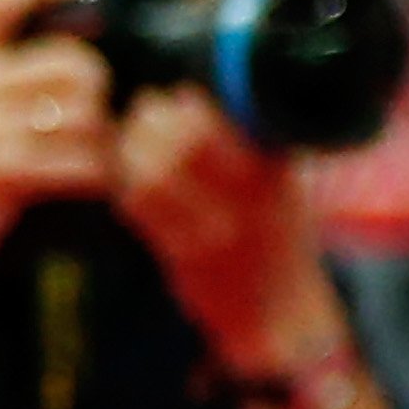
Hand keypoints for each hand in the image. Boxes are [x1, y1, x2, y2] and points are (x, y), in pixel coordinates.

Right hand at [0, 0, 119, 294]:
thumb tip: (17, 20)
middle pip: (73, 65)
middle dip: (98, 93)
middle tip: (93, 117)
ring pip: (87, 116)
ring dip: (103, 142)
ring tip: (91, 158)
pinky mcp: (1, 172)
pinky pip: (84, 165)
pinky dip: (100, 178)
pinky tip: (92, 186)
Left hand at [110, 85, 342, 379]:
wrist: (283, 314)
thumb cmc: (276, 241)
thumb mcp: (282, 186)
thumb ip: (245, 144)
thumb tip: (184, 94)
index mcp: (278, 172)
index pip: (224, 117)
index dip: (187, 101)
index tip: (175, 98)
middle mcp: (253, 197)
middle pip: (186, 137)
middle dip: (152, 119)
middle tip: (142, 116)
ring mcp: (220, 227)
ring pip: (156, 170)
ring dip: (131, 152)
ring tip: (130, 146)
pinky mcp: (186, 254)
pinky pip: (140, 206)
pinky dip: (126, 186)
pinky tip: (129, 183)